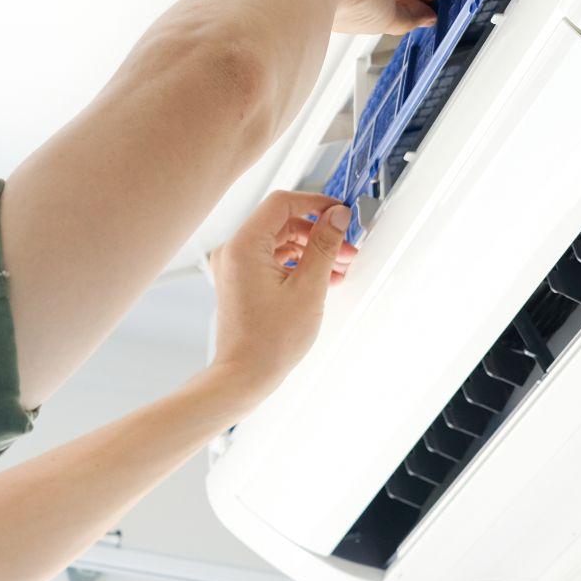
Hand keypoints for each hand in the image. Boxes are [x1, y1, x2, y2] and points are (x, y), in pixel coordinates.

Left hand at [208, 189, 357, 392]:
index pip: (282, 203)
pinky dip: (298, 265)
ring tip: (339, 267)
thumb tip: (337, 216)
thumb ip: (324, 246)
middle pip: (283, 223)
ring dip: (311, 250)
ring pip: (280, 243)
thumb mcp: (308, 289)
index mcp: (244, 246)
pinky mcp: (241, 282)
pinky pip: (272, 260)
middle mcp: (234, 252)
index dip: (315, 204)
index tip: (340, 214)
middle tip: (346, 248)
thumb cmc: (270, 342)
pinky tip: (323, 279)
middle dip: (318, 233)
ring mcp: (235, 267)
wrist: (244, 376)